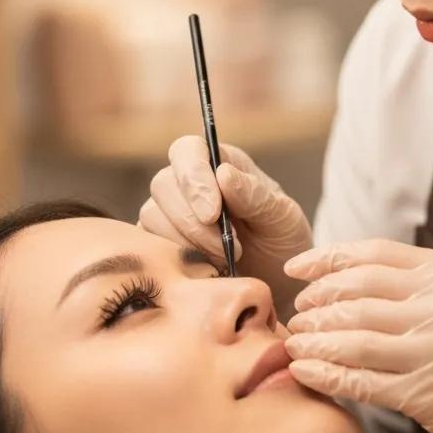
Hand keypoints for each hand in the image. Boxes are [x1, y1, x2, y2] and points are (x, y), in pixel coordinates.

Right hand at [138, 136, 311, 310]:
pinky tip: (207, 270)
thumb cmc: (280, 241)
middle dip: (192, 221)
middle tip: (227, 249)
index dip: (194, 178)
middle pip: (163, 184)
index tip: (213, 214)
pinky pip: (150, 245)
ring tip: (223, 260)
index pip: (188, 150)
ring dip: (187, 242)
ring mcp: (169, 213)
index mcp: (219, 163)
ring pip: (153, 216)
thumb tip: (223, 174)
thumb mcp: (281, 217)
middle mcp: (188, 183)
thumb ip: (255, 195)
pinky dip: (176, 260)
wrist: (275, 281)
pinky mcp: (160, 242)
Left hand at [283, 239, 432, 432]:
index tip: (295, 269)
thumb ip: (411, 281)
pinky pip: (361, 381)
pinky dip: (325, 375)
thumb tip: (337, 271)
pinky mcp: (427, 395)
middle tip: (298, 312)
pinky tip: (304, 372)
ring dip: (315, 339)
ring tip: (294, 343)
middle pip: (359, 293)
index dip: (328, 259)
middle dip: (318, 301)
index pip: (374, 254)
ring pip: (354, 337)